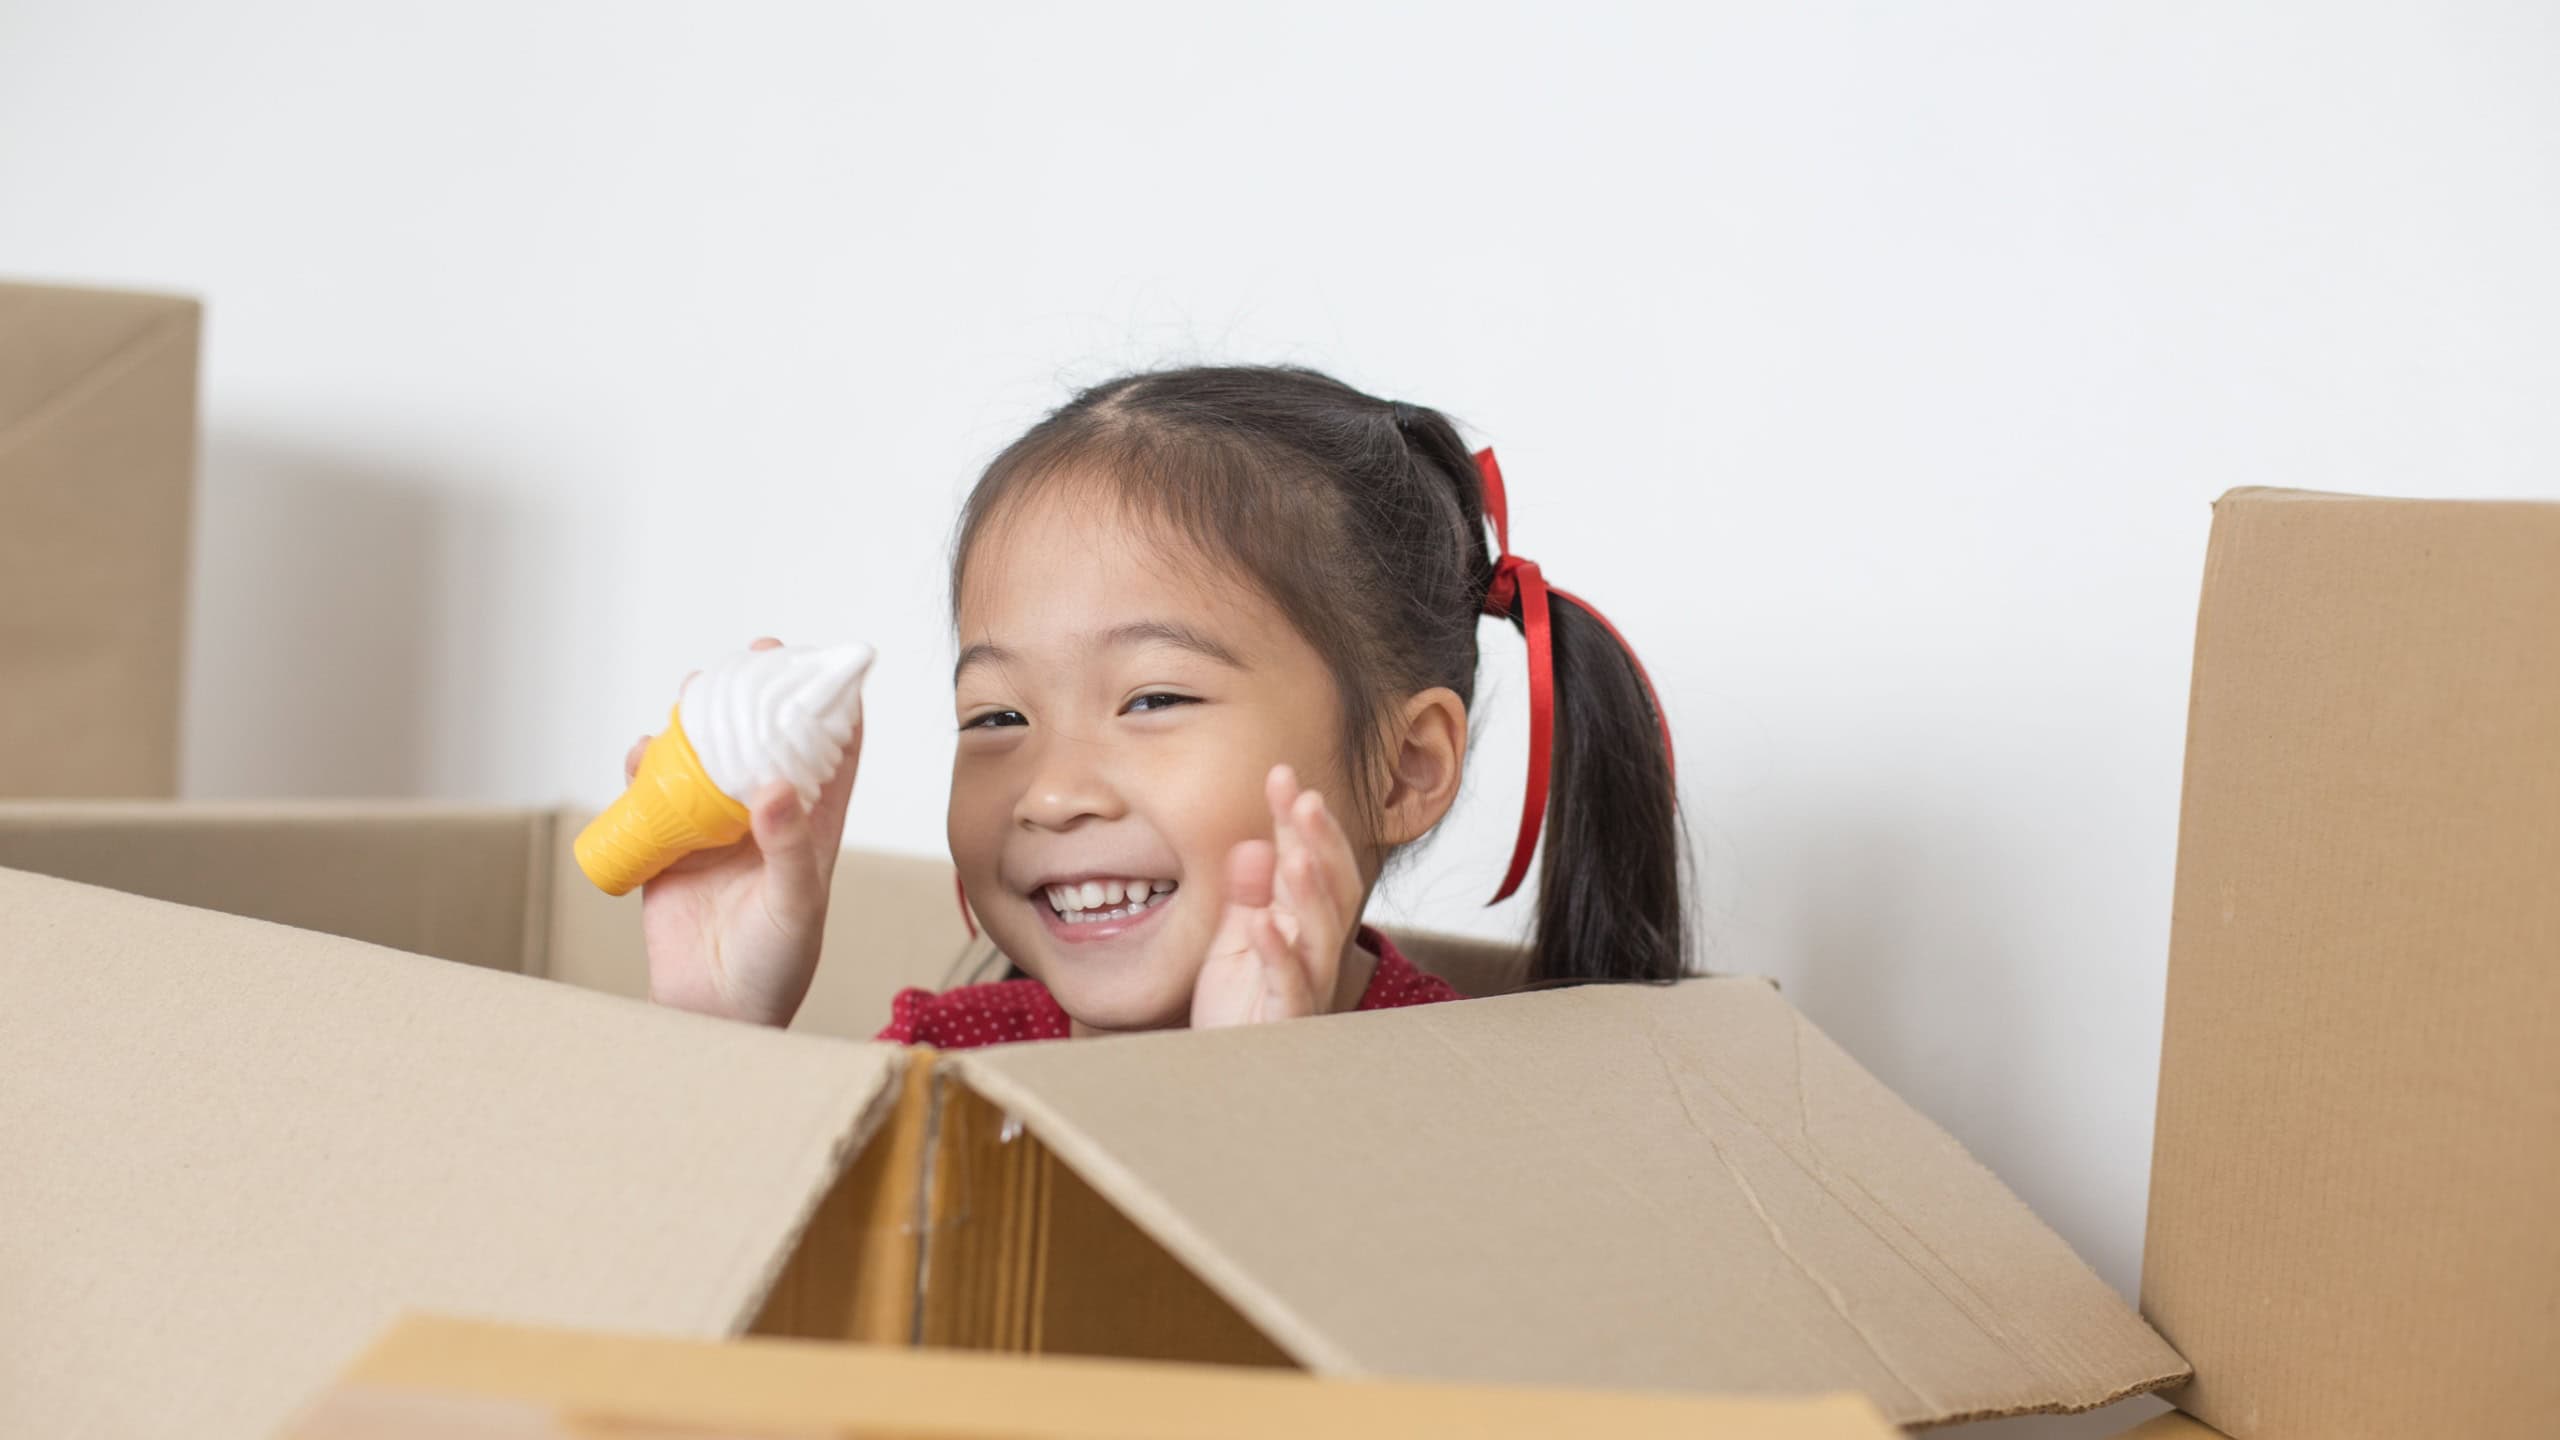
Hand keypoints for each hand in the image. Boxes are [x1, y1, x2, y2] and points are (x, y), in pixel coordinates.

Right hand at [636, 637, 860, 1026]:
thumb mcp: (795, 906)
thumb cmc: (775, 967)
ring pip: (706, 761)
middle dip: (756, 697)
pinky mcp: (670, 850)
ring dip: (697, 724)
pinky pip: (654, 798)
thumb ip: (788, 848)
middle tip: (747, 660)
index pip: (833, 755)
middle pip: (764, 742)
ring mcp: (715, 832)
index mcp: (812, 828)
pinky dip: (644, 770)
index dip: (831, 706)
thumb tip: (775, 787)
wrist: (714, 1016)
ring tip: (690, 694)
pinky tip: (640, 754)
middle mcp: (765, 821)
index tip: (823, 662)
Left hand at [1191, 764, 1364, 1028]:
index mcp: (1303, 923)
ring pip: (1322, 933)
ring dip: (1310, 890)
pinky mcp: (1289, 1020)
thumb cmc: (1237, 1010)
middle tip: (1304, 799)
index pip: (1310, 860)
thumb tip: (1255, 845)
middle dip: (1320, 841)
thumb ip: (1247, 895)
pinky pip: (1291, 984)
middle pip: (1333, 888)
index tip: (1281, 776)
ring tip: (1295, 853)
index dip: (1298, 819)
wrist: (1225, 1075)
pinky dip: (1278, 952)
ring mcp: (1308, 985)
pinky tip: (1261, 923)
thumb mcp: (1235, 940)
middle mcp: (1316, 950)